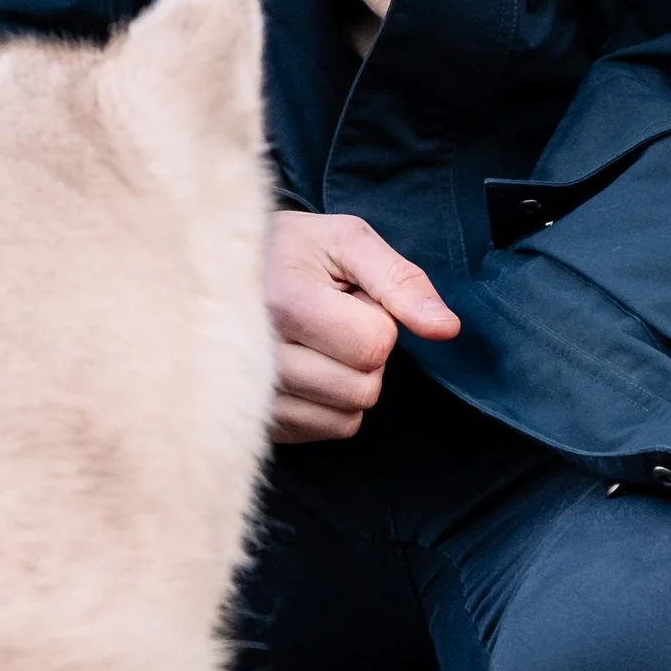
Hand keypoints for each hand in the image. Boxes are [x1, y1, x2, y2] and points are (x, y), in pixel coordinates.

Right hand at [267, 209, 458, 442]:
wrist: (224, 268)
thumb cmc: (295, 248)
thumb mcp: (348, 240)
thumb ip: (401, 281)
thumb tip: (446, 329)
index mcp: (284, 303)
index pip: (373, 345)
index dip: (376, 318)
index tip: (346, 295)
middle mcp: (260, 358)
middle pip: (363, 387)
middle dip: (363, 352)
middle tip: (329, 317)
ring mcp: (255, 396)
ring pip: (348, 415)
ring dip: (347, 378)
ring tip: (313, 340)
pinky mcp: (259, 420)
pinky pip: (327, 429)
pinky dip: (330, 403)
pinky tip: (306, 365)